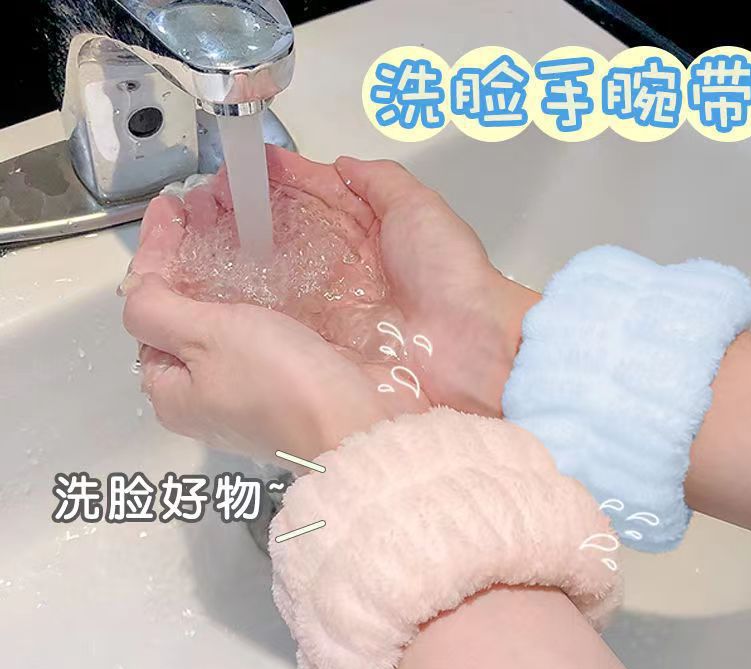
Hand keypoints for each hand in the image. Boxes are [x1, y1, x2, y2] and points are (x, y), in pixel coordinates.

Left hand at [122, 181, 428, 461]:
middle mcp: (202, 395)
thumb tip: (137, 290)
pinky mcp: (283, 382)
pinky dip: (254, 296)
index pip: (147, 307)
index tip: (167, 208)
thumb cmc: (282, 385)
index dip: (154, 253)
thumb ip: (156, 309)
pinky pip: (255, 330)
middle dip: (188, 260)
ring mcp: (244, 391)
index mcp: (171, 389)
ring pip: (221, 321)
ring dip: (221, 274)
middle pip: (182, 315)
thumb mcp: (206, 337)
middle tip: (199, 212)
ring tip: (231, 230)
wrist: (358, 425)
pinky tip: (266, 271)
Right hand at [207, 148, 537, 415]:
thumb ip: (382, 181)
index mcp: (375, 234)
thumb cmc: (453, 279)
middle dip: (255, 210)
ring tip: (208, 223)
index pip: (320, 198)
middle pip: (293, 232)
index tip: (252, 166)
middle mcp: (350, 269)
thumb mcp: (420, 209)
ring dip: (246, 245)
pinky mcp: (325, 336)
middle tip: (216, 194)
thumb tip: (347, 163)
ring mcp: (335, 303)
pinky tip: (224, 272)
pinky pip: (283, 308)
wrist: (469, 350)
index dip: (285, 181)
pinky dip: (253, 291)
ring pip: (281, 267)